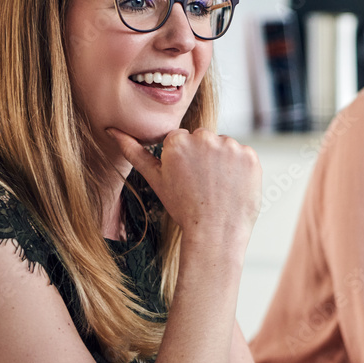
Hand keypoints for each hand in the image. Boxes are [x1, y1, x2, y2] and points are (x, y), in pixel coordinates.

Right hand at [107, 127, 261, 241]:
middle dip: (204, 157)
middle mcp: (204, 137)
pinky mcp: (250, 155)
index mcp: (178, 140)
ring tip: (218, 187)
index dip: (185, 161)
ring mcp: (230, 146)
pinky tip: (233, 186)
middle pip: (204, 140)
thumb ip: (134, 152)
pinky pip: (244, 155)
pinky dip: (241, 169)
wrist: (215, 232)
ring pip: (224, 146)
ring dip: (223, 162)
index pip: (182, 140)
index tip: (187, 178)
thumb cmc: (183, 208)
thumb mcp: (156, 180)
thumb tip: (113, 130)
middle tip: (203, 184)